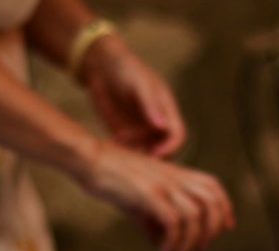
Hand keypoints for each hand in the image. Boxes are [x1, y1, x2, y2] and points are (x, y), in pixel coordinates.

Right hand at [76, 140, 234, 250]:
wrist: (89, 159)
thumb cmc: (113, 182)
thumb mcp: (142, 206)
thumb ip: (160, 231)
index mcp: (177, 174)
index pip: (213, 187)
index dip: (225, 208)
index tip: (226, 229)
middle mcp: (175, 177)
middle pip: (212, 201)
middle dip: (212, 231)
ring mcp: (162, 184)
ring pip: (195, 215)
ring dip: (191, 244)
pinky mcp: (148, 193)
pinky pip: (173, 221)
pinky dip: (174, 242)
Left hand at [78, 36, 185, 157]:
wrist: (101, 64)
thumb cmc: (124, 68)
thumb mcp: (138, 84)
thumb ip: (150, 105)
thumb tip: (163, 127)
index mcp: (166, 109)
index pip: (177, 135)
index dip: (170, 148)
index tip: (154, 154)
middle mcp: (156, 122)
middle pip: (164, 149)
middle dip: (153, 157)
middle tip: (135, 159)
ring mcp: (141, 128)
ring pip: (146, 152)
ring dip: (136, 155)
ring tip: (120, 144)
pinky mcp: (125, 132)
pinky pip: (129, 149)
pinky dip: (123, 151)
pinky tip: (113, 141)